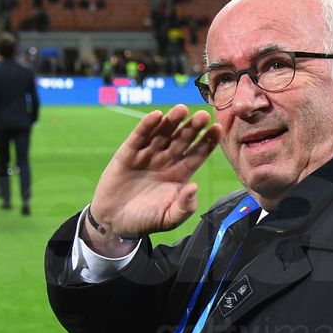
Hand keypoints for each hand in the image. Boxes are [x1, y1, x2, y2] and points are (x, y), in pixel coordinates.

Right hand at [84, 105, 222, 255]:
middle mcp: (166, 161)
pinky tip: (157, 115)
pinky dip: (147, 125)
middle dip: (193, 128)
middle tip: (203, 115)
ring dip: (172, 121)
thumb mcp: (169, 218)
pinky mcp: (128, 153)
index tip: (218, 129)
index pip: (198, 154)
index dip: (208, 142)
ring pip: (163, 133)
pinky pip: (139, 136)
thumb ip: (185, 206)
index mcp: (180, 174)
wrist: (114, 223)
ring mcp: (147, 155)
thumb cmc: (145, 221)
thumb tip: (195, 186)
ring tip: (182, 110)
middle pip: (183, 140)